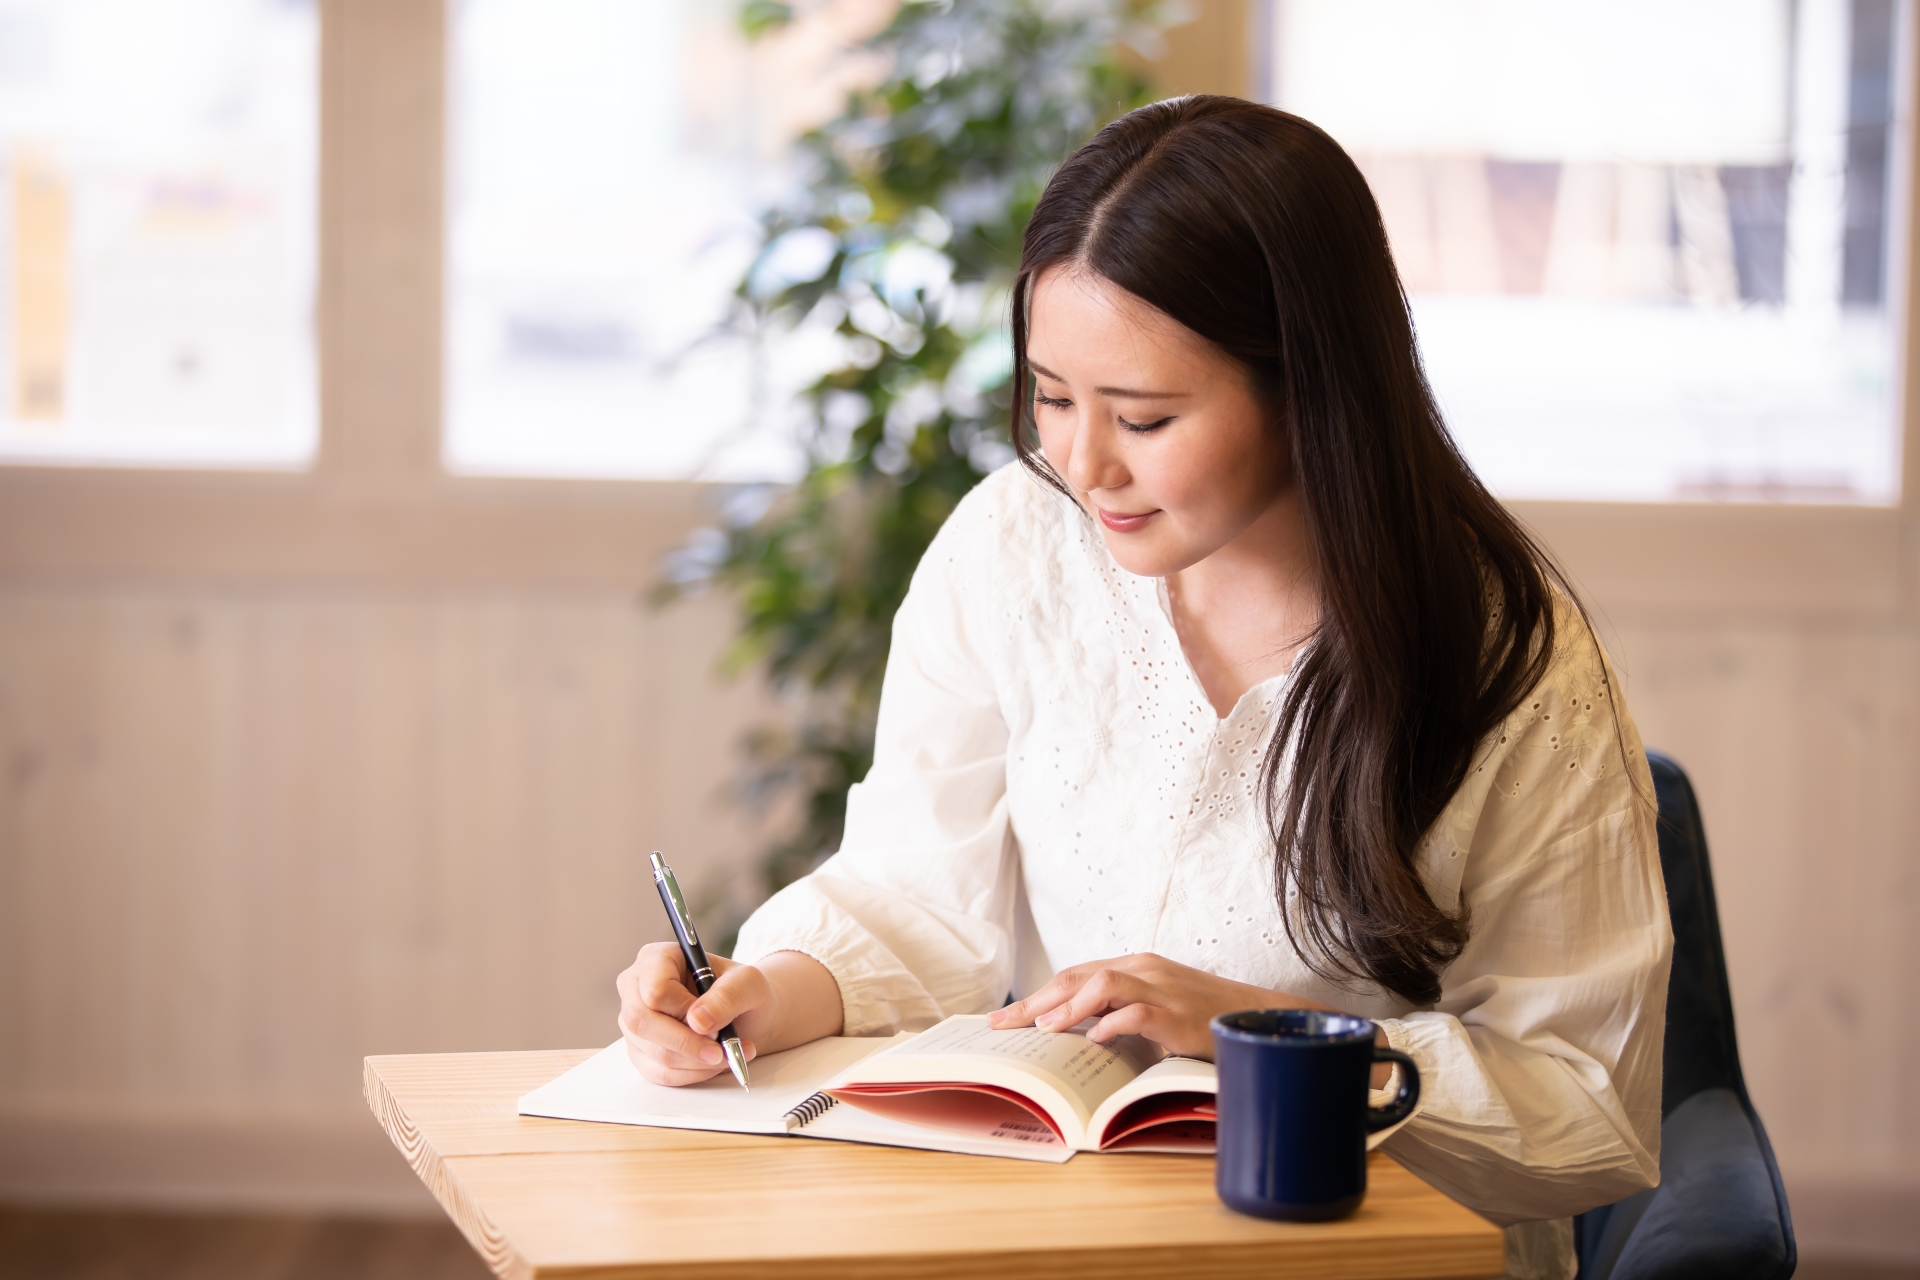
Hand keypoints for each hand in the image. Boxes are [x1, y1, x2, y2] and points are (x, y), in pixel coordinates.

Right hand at [615, 944, 843, 1085]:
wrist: (756, 1014)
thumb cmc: (753, 991)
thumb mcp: (752, 983)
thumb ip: (728, 994)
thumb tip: (698, 1020)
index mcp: (656, 958)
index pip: (647, 986)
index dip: (675, 1010)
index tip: (707, 1026)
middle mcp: (636, 988)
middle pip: (637, 1023)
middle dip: (681, 1045)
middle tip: (721, 1056)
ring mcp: (637, 1024)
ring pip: (647, 1053)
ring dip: (691, 1064)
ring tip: (730, 1057)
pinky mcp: (645, 1053)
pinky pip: (656, 1074)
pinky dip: (689, 1077)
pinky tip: (718, 1066)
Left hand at [988, 952, 1334, 1059]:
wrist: (1256, 1017)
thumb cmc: (1203, 1017)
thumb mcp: (1156, 1009)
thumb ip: (1120, 1012)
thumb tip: (1075, 1034)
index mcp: (1136, 966)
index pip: (1075, 975)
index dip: (1038, 995)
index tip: (1005, 1017)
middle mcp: (1144, 969)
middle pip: (1078, 976)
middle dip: (1037, 1001)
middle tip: (1003, 1025)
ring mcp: (1162, 988)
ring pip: (1103, 983)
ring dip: (1069, 1006)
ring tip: (1044, 1028)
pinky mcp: (1177, 1013)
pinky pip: (1137, 1012)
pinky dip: (1112, 1024)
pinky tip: (1095, 1039)